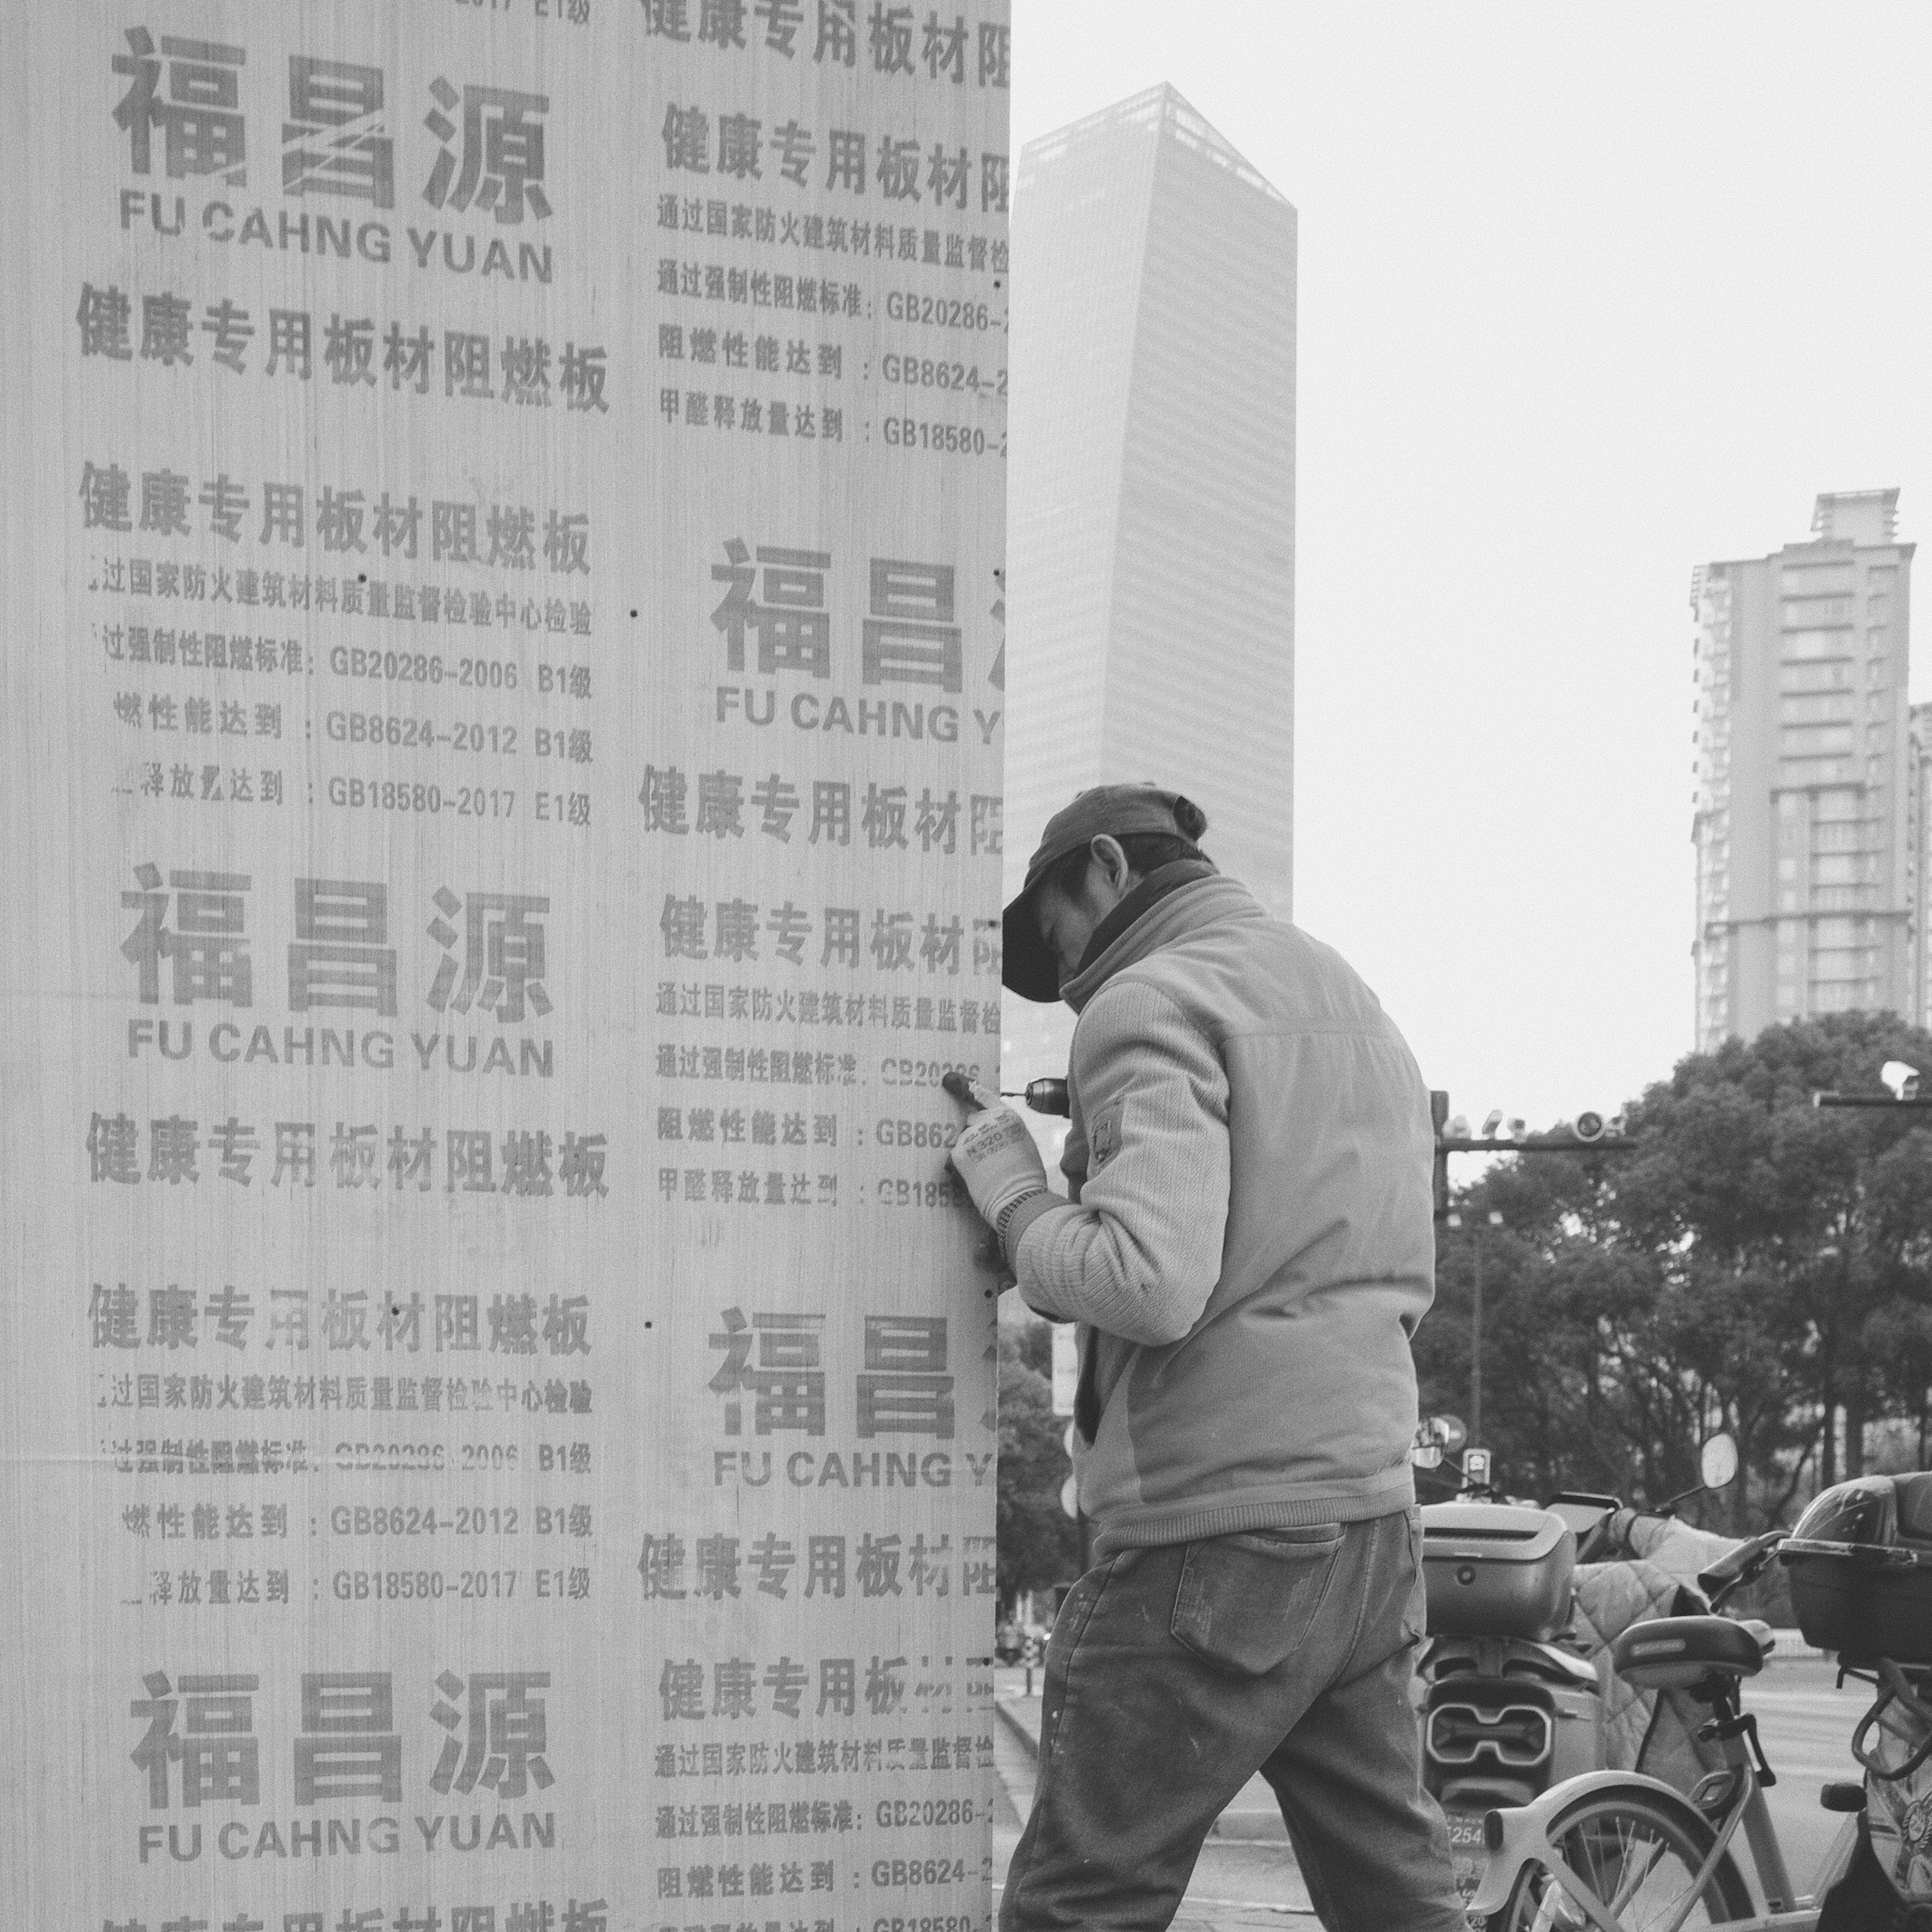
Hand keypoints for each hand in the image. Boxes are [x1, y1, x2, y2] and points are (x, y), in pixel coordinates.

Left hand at [943, 1072, 1049, 1235]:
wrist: (1020, 1198)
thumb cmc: (1026, 1178)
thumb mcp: (1023, 1145)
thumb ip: (1005, 1132)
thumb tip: (991, 1133)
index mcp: (1008, 1117)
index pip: (983, 1096)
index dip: (966, 1088)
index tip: (949, 1080)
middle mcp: (988, 1121)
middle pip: (970, 1122)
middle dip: (974, 1136)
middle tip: (988, 1159)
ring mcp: (971, 1136)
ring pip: (963, 1142)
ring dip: (968, 1154)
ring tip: (987, 1173)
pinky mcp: (959, 1154)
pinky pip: (955, 1158)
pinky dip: (960, 1168)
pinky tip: (976, 1178)